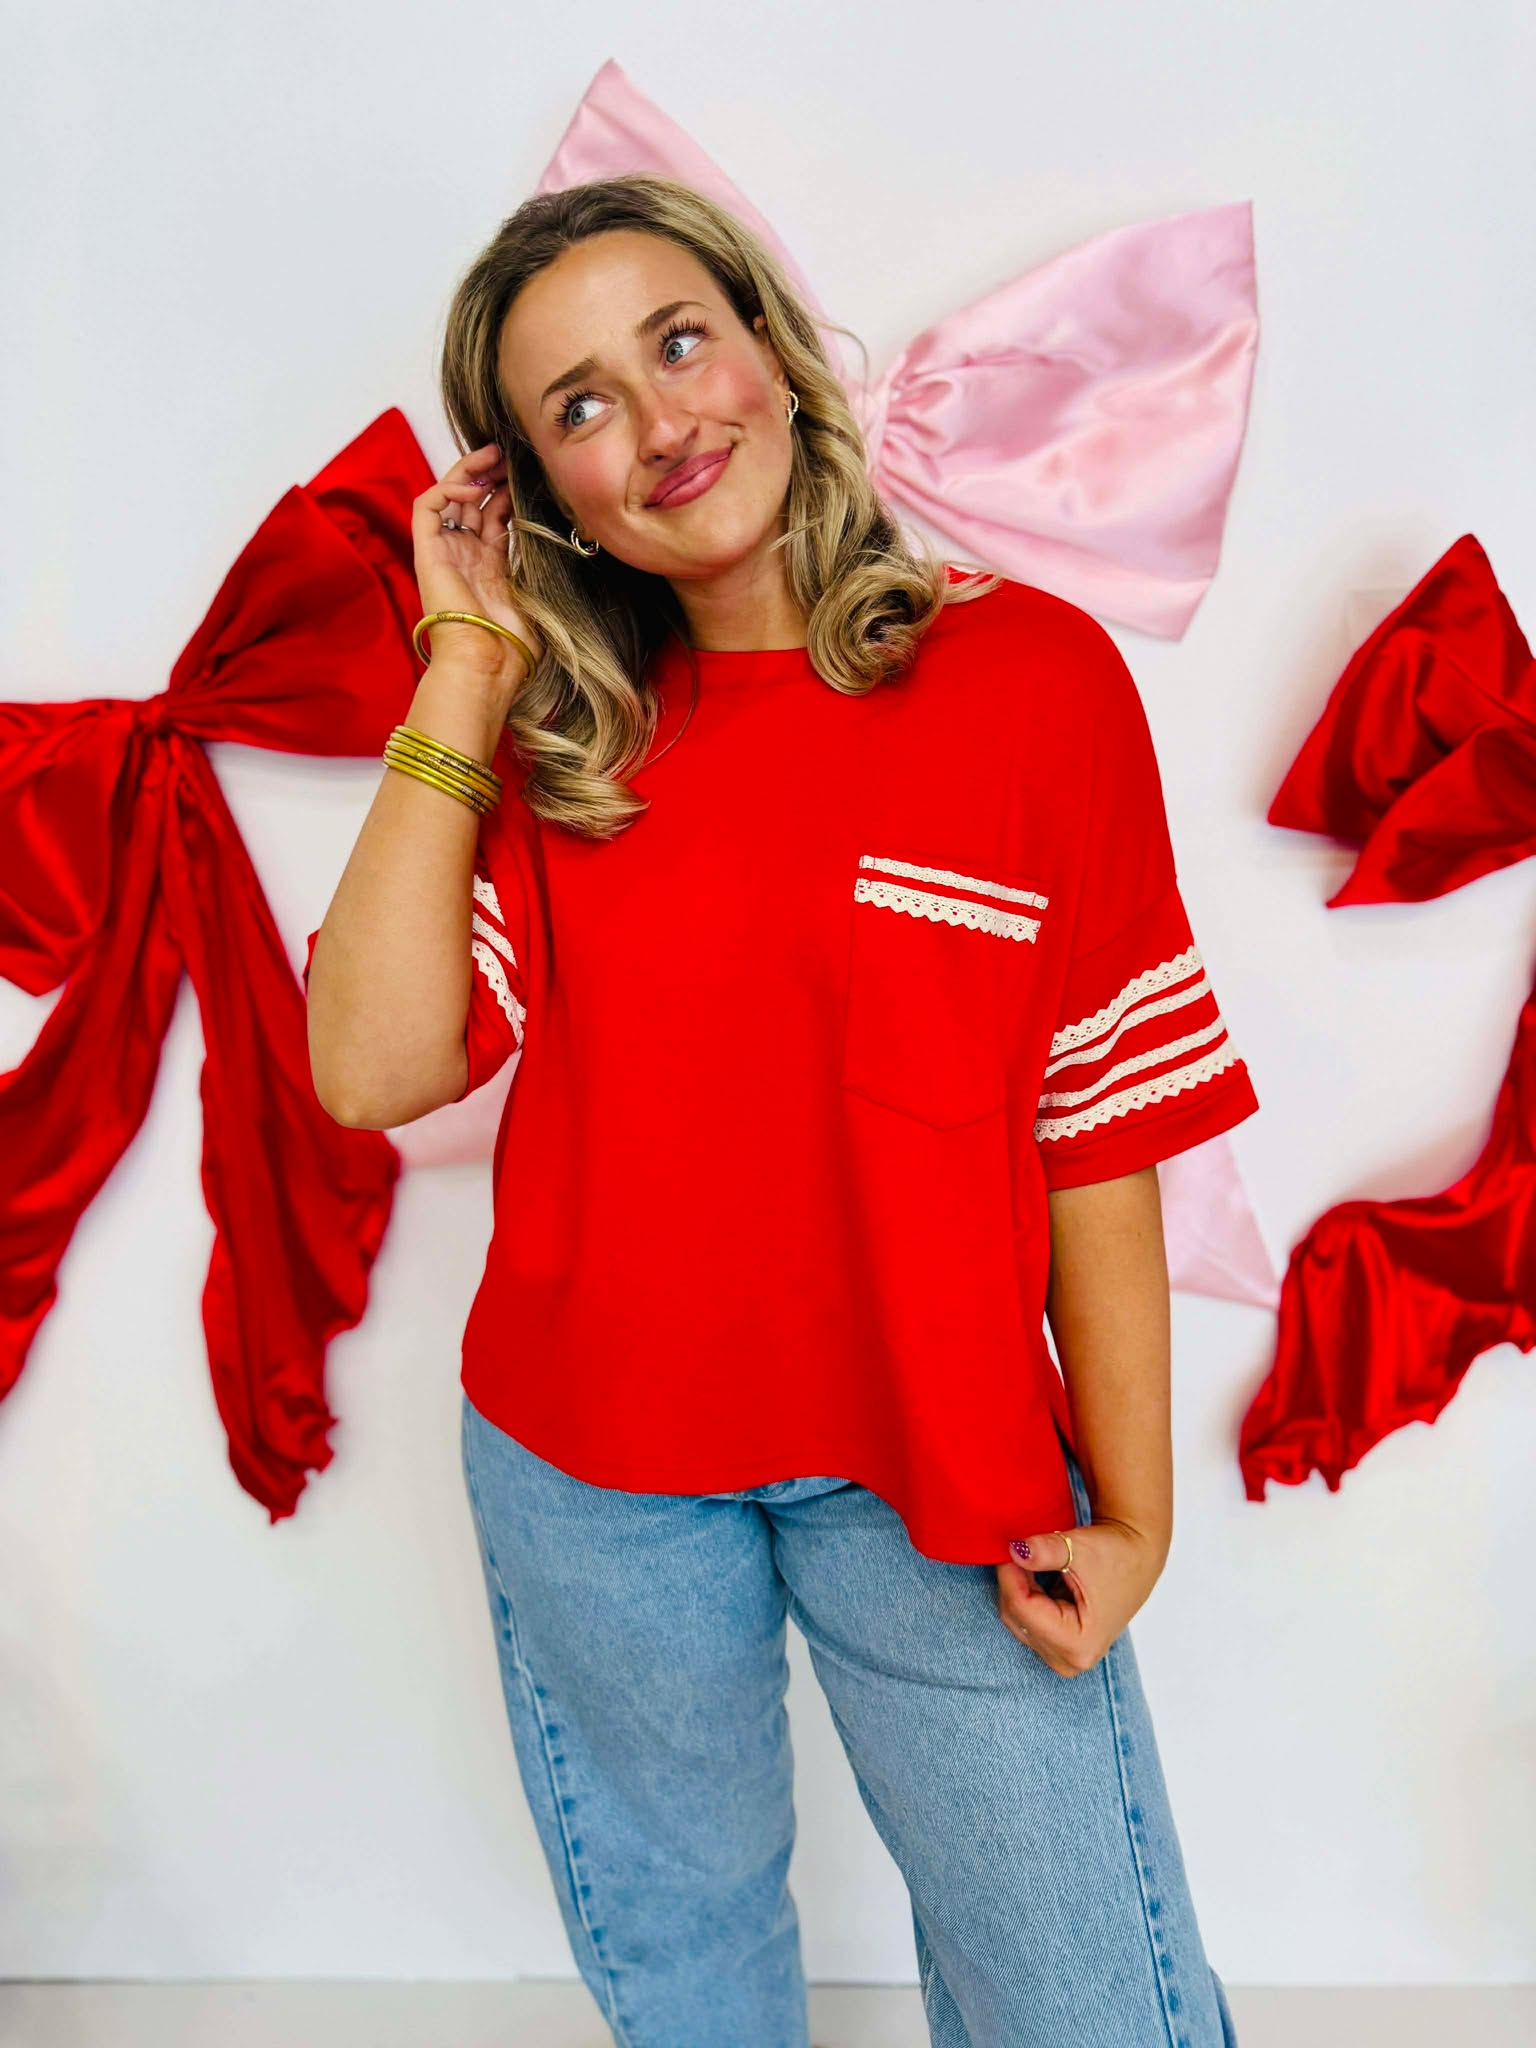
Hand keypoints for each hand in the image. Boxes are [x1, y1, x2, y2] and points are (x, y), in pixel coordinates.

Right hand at [412, 441, 542, 688]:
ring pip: (446, 494)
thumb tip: (561, 528)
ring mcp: (444, 552)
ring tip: (492, 456)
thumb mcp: (536, 592)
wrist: (485, 662)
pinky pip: (427, 506)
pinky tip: (475, 488)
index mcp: (488, 565)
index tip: (527, 473)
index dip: (507, 490)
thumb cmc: (513, 642)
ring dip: (468, 471)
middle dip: (488, 472)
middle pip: (470, 499)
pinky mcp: (426, 552)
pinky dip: (448, 488)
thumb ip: (539, 560)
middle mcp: (463, 555)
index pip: (492, 514)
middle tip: (509, 454)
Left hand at [994, 1516, 1167, 1677]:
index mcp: (1079, 1644)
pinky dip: (1025, 1595)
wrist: (1137, 1558)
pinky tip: (1039, 1576)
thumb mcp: (1080, 1549)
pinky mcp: (1059, 1647)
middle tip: (1022, 1549)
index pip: (1023, 1609)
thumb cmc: (1117, 1555)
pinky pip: (1025, 1620)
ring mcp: (1064, 1656)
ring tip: (1037, 1561)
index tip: (1009, 1547)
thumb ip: (1045, 1551)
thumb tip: (1013, 1550)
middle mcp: (1071, 1660)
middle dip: (1013, 1582)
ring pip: (1016, 1620)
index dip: (1010, 1575)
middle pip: (1016, 1618)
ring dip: (1018, 1588)